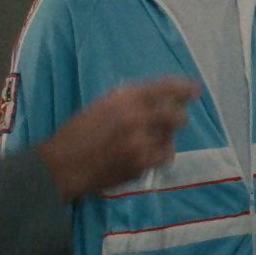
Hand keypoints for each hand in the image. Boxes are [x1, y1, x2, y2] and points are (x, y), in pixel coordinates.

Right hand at [39, 77, 199, 200]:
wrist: (61, 166)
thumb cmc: (78, 133)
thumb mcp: (102, 106)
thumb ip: (130, 101)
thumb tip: (161, 98)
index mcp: (124, 98)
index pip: (164, 88)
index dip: (183, 88)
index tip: (195, 90)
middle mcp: (136, 117)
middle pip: (176, 116)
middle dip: (176, 119)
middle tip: (172, 122)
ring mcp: (141, 143)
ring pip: (171, 139)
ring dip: (164, 139)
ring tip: (146, 142)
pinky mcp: (141, 165)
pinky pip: (163, 158)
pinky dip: (158, 157)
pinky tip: (144, 156)